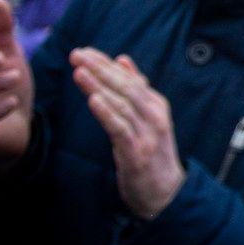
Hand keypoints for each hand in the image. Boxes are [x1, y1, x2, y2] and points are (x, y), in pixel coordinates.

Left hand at [72, 49, 185, 218]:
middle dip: (100, 69)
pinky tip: (94, 100)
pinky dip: (107, 113)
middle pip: (125, 87)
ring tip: (79, 72)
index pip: (129, 78)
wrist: (166, 193)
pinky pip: (120, 129)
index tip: (84, 51)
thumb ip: (136, 89)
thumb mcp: (147, 119)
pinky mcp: (137, 153)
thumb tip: (122, 59)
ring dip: (99, 86)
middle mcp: (154, 116)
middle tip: (77, 55)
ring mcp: (148, 135)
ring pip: (121, 104)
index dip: (106, 63)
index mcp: (156, 105)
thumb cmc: (152, 154)